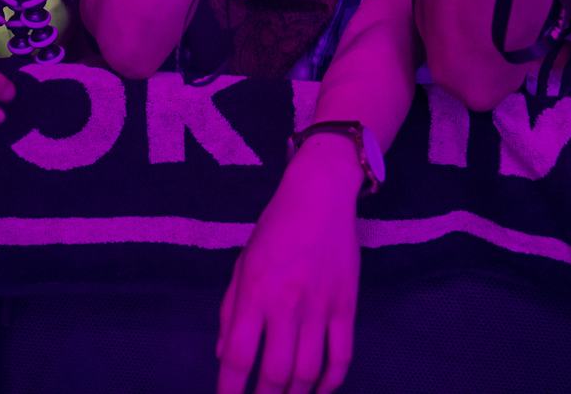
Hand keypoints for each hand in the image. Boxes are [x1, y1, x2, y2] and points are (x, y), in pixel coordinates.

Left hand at [217, 146, 359, 393]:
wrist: (320, 197)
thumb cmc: (274, 228)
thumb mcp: (243, 262)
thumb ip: (231, 309)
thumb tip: (223, 355)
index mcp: (254, 292)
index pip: (237, 355)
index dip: (229, 388)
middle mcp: (286, 305)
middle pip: (275, 373)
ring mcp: (320, 309)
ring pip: (309, 372)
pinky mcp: (347, 308)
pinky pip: (342, 358)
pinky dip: (332, 382)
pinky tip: (320, 390)